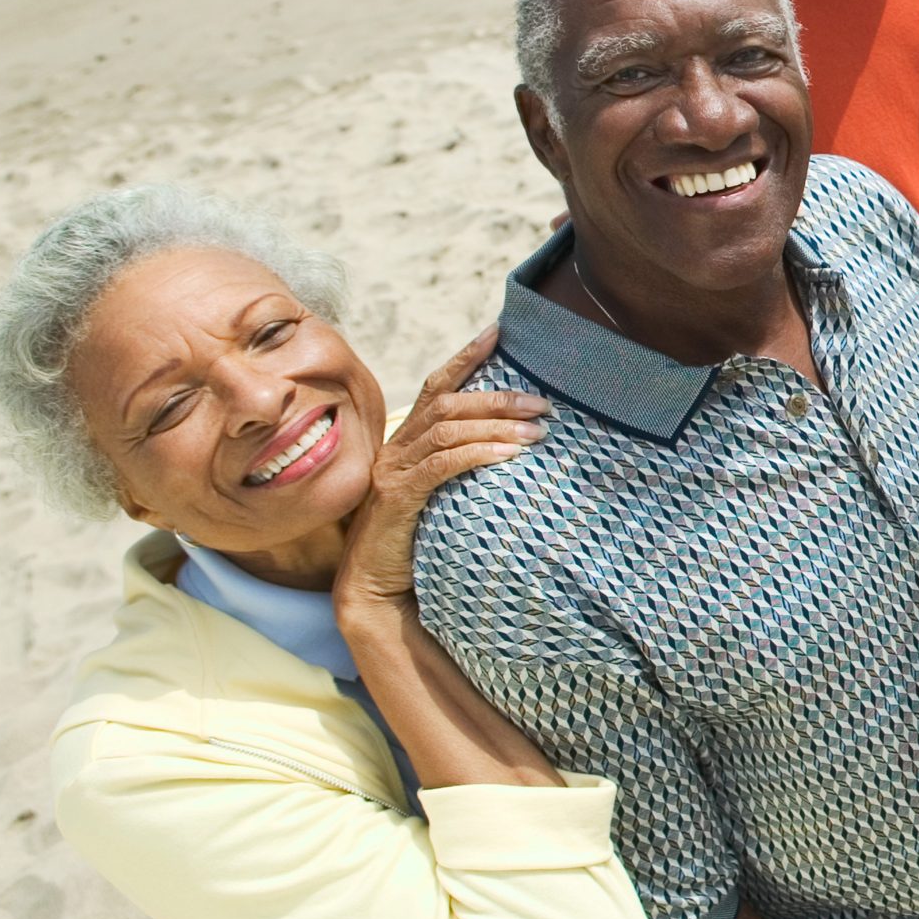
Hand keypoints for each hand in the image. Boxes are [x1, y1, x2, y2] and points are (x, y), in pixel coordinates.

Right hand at [333, 326, 548, 619]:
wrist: (376, 588)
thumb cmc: (417, 540)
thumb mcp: (445, 494)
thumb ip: (466, 465)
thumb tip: (521, 443)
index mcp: (407, 440)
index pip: (437, 385)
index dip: (466, 356)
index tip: (500, 331)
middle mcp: (397, 448)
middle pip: (448, 403)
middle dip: (498, 397)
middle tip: (542, 403)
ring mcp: (392, 472)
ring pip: (446, 430)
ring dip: (495, 426)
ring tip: (536, 431)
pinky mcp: (396, 499)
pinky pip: (439, 466)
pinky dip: (475, 454)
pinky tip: (507, 455)